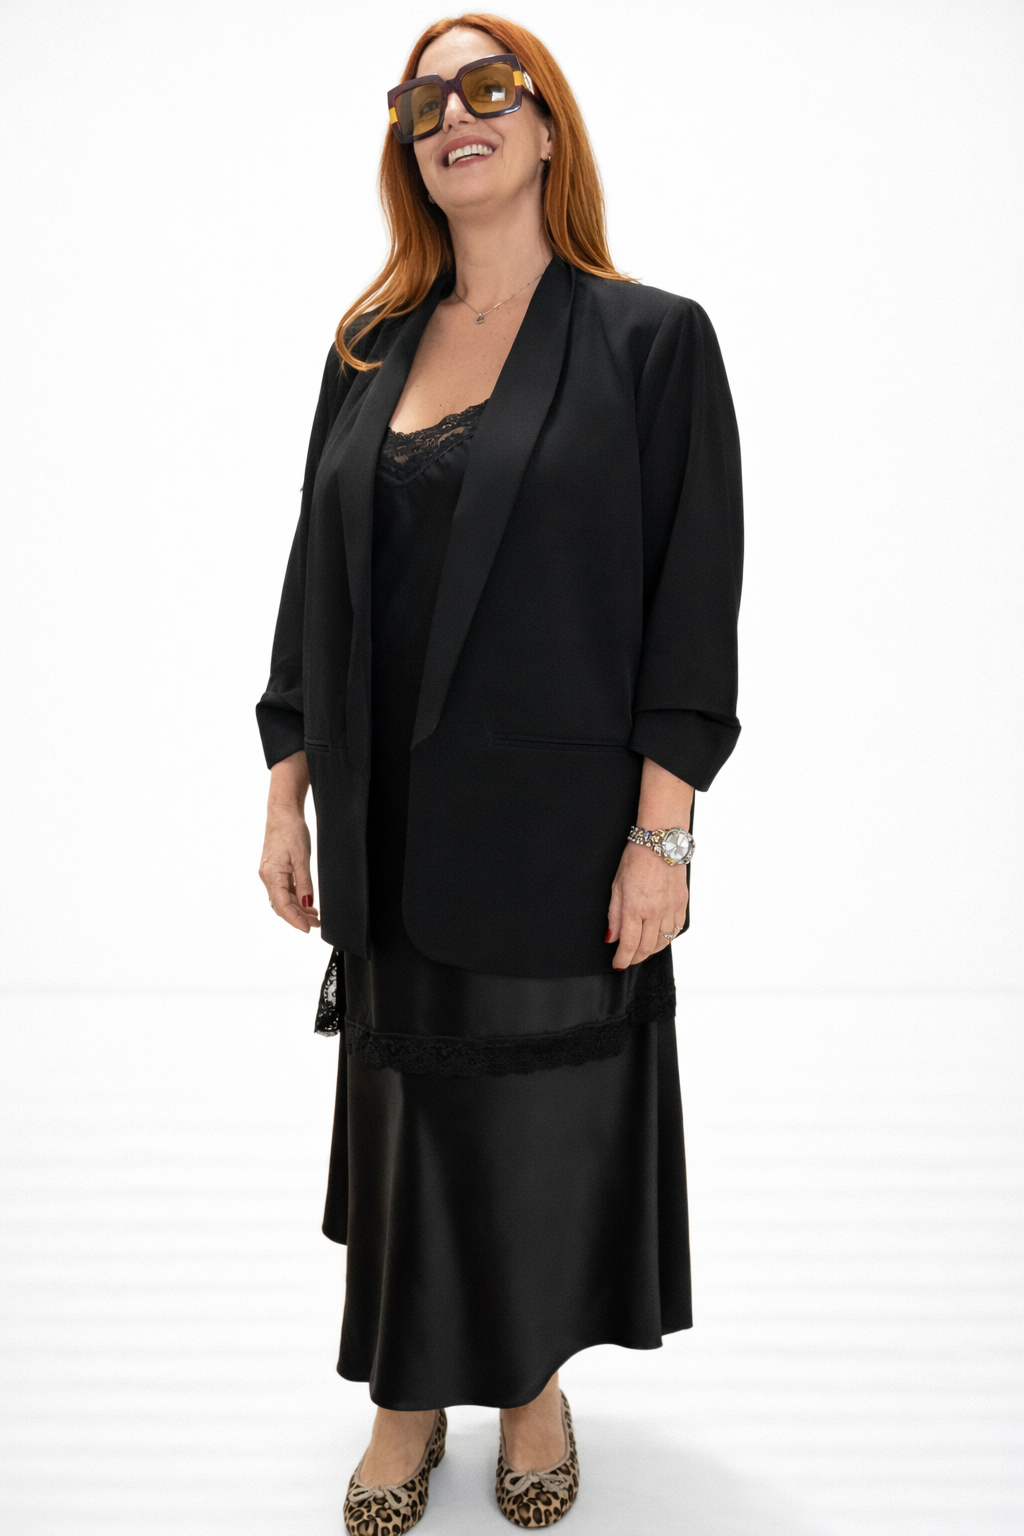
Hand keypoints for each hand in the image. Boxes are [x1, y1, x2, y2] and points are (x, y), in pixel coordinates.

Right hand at [259, 751, 318, 931]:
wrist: (282, 813)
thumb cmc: (290, 831)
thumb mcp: (301, 858)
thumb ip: (304, 883)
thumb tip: (307, 904)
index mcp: (271, 875)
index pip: (282, 906)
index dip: (295, 920)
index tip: (308, 929)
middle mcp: (268, 877)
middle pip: (281, 906)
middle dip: (298, 918)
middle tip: (316, 925)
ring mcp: (271, 874)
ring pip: (283, 899)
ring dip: (298, 910)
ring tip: (315, 917)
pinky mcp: (276, 870)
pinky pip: (284, 890)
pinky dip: (296, 899)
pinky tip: (308, 903)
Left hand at [606, 840, 687, 969]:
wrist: (661, 842)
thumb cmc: (636, 858)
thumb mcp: (617, 885)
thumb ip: (614, 915)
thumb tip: (611, 937)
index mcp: (635, 907)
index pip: (629, 943)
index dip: (623, 958)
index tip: (618, 964)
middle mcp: (655, 911)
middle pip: (647, 947)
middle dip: (636, 957)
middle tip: (628, 959)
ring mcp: (671, 908)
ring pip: (663, 941)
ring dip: (651, 950)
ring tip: (642, 950)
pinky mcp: (681, 903)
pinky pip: (676, 929)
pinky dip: (667, 937)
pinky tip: (659, 937)